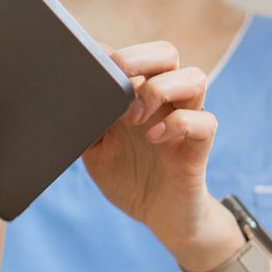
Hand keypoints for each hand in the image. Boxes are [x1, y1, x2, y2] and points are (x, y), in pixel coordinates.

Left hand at [82, 42, 226, 255]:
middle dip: (139, 58)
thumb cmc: (129, 178)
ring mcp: (186, 121)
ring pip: (194, 77)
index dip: (113, 53)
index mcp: (139, 95)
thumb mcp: (94, 149)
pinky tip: (154, 139)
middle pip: (167, 53)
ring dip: (160, 89)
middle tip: (117, 78)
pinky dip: (179, 124)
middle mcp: (166, 102)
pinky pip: (205, 121)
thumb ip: (87, 121)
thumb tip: (65, 95)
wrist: (159, 217)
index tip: (91, 64)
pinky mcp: (200, 147)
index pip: (135, 55)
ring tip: (135, 118)